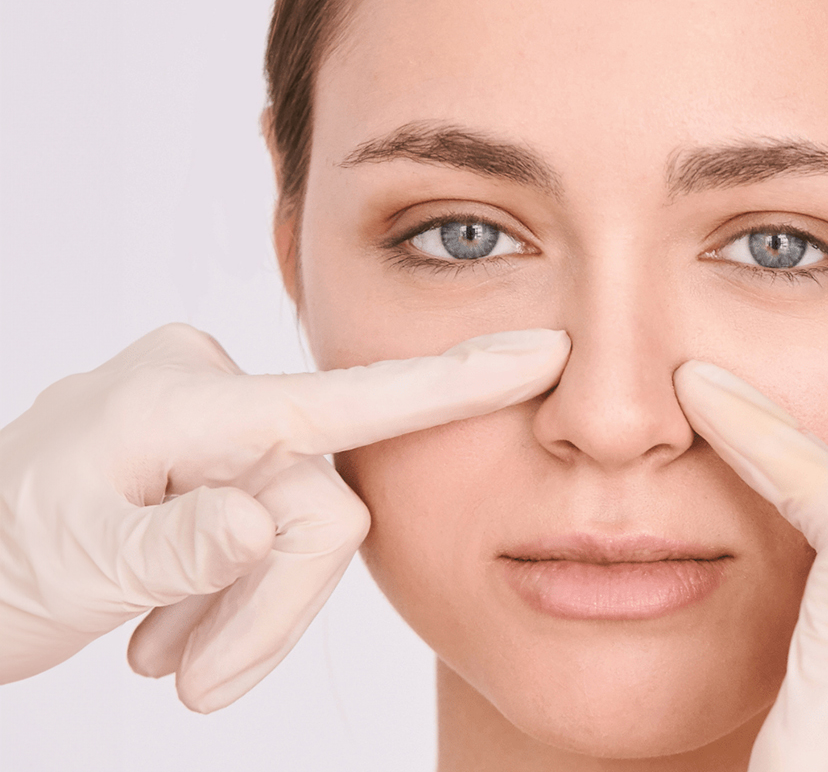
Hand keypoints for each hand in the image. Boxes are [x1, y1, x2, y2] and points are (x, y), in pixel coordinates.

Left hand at [0, 323, 569, 712]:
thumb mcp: (77, 562)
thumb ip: (178, 547)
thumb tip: (263, 524)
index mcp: (188, 401)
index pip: (346, 395)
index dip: (453, 382)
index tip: (538, 350)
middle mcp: (214, 397)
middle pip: (320, 507)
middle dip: (274, 604)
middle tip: (197, 689)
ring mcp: (216, 431)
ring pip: (298, 530)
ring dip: (244, 612)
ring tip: (168, 666)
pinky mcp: (213, 463)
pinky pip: (268, 531)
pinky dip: (231, 597)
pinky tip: (167, 637)